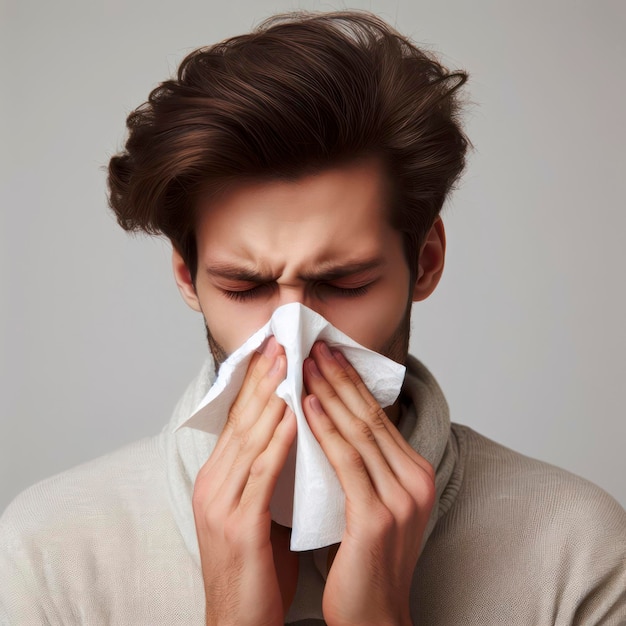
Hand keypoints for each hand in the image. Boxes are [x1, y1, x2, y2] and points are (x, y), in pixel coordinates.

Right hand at [192, 337, 297, 625]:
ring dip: (271, 397)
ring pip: (249, 438)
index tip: (272, 351)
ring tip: (288, 363)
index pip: (238, 420)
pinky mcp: (238, 524)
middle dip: (262, 378)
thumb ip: (267, 475)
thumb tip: (294, 438)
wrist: (237, 622)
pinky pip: (262, 472)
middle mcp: (214, 483)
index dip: (255, 383)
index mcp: (218, 479)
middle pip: (240, 419)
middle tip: (280, 342)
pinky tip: (294, 414)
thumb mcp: (256, 511)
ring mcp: (221, 503)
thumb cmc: (254, 567)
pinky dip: (278, 439)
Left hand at [302, 342, 434, 625]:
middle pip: (370, 416)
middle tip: (313, 345)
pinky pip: (347, 461)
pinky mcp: (378, 516)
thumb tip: (338, 422)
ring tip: (305, 363)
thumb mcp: (372, 501)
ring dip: (329, 393)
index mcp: (414, 472)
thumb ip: (365, 464)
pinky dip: (326, 430)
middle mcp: (415, 480)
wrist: (373, 616)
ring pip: (359, 431)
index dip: (350, 382)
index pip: (378, 416)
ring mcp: (401, 497)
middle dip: (339, 376)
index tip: (327, 353)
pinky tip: (308, 405)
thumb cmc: (365, 559)